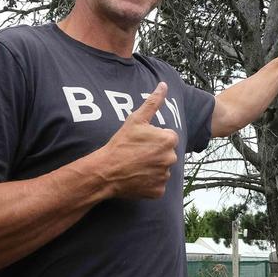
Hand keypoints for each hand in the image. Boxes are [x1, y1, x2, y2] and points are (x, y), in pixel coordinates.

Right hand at [99, 82, 178, 198]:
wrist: (106, 171)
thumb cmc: (121, 143)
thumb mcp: (136, 119)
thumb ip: (153, 102)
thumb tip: (164, 85)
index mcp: (169, 139)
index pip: (167, 137)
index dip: (153, 138)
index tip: (140, 141)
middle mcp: (171, 158)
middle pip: (166, 153)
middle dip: (155, 152)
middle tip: (136, 153)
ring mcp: (165, 176)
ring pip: (162, 168)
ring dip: (152, 167)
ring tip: (135, 164)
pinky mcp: (158, 191)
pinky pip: (157, 184)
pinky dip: (149, 182)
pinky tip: (136, 176)